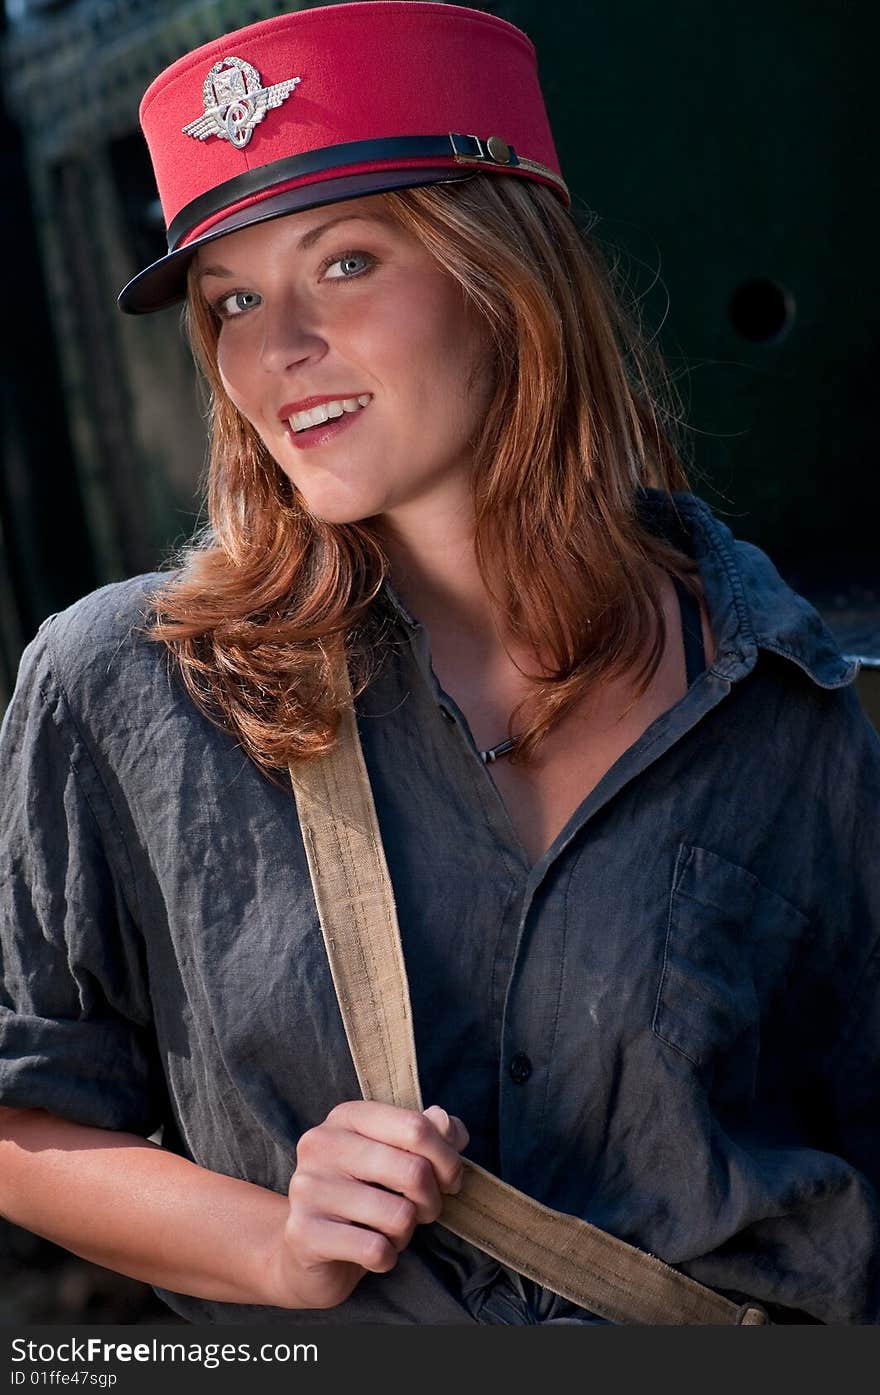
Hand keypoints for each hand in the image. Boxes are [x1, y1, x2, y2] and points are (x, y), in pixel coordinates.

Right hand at [268, 1100, 468, 1309]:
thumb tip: (448, 1125)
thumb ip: (427, 1135)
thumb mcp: (396, 1158)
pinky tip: (370, 1252)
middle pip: (413, 1171)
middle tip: (422, 1211)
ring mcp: (309, 1187)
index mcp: (347, 1117)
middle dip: (432, 1200)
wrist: (304, 1252)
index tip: (450, 1180)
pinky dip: (386, 1257)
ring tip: (388, 1230)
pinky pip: (375, 1250)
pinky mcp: (303, 1232)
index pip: (416, 1127)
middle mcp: (322, 1144)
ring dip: (405, 1232)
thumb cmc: (361, 1197)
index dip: (447, 1159)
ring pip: (399, 1215)